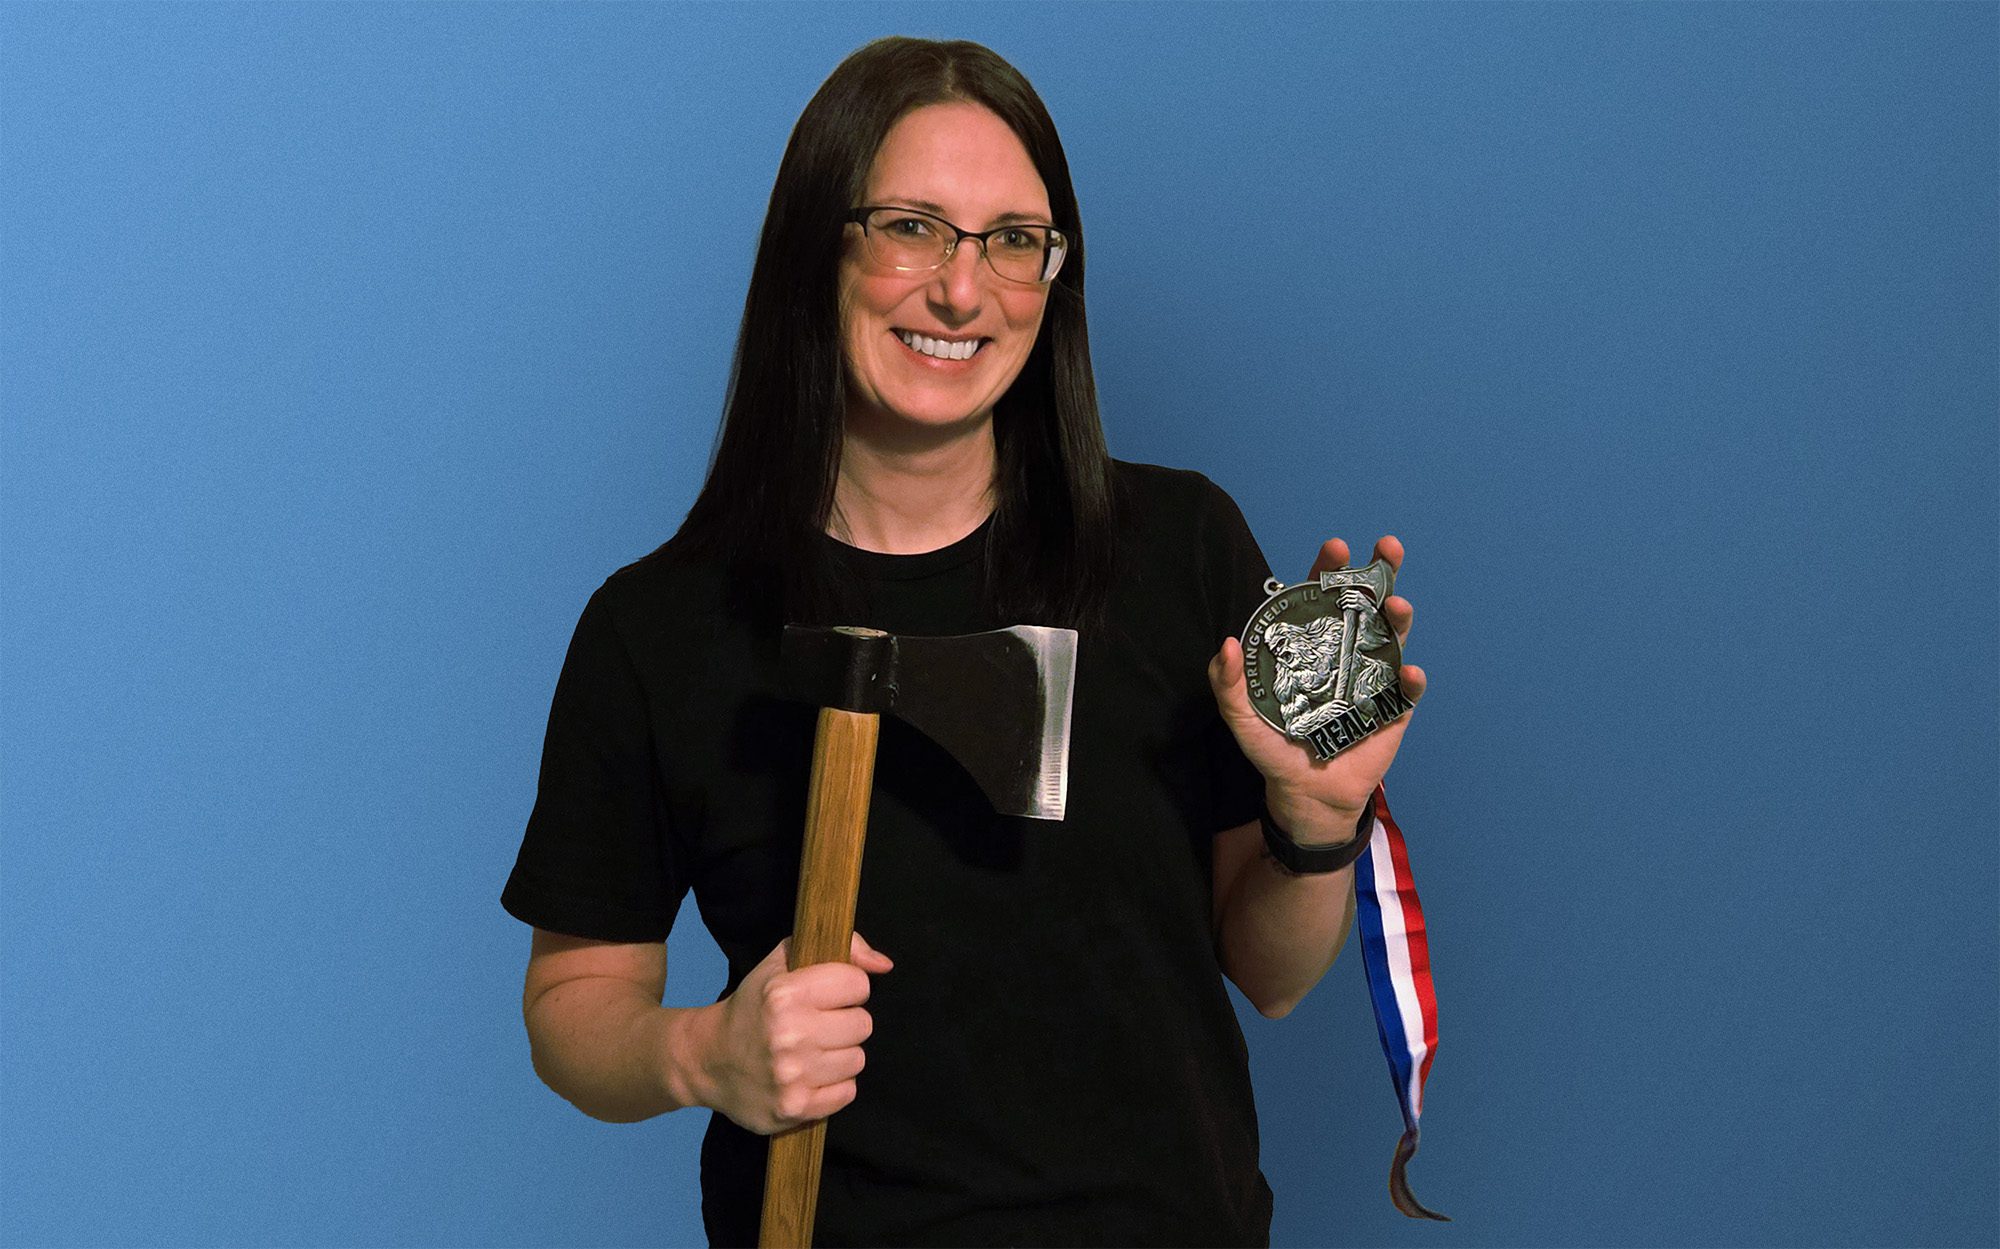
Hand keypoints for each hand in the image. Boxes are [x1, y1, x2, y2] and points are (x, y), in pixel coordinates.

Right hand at [698, 931, 893, 1135]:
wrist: (707, 1059)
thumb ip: (840, 948)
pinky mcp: (795, 1109)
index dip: (847, 988)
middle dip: (845, 1022)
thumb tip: (883, 965)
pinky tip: (810, 1076)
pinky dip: (833, 1086)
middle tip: (819, 1026)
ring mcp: (792, 1075)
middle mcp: (789, 1034)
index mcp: (785, 994)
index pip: (858, 984)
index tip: (829, 996)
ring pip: (858, 1059)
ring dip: (840, 1055)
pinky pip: (847, 1093)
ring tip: (812, 1051)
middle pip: (863, 1024)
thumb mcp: (783, 963)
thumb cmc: (752, 1007)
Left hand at [1206, 535, 1425, 833]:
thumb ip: (1228, 685)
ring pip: (1394, 635)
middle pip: (1367, 603)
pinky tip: (1409, 673)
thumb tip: (1227, 644)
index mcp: (1312, 645)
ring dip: (1400, 616)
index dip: (1328, 571)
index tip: (1334, 549)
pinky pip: (1409, 689)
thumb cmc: (1274, 750)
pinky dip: (1413, 679)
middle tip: (1386, 549)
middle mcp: (1347, 651)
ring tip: (1398, 607)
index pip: (1320, 598)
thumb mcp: (1242, 720)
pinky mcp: (1394, 708)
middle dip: (1380, 572)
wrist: (1307, 795)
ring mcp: (1374, 676)